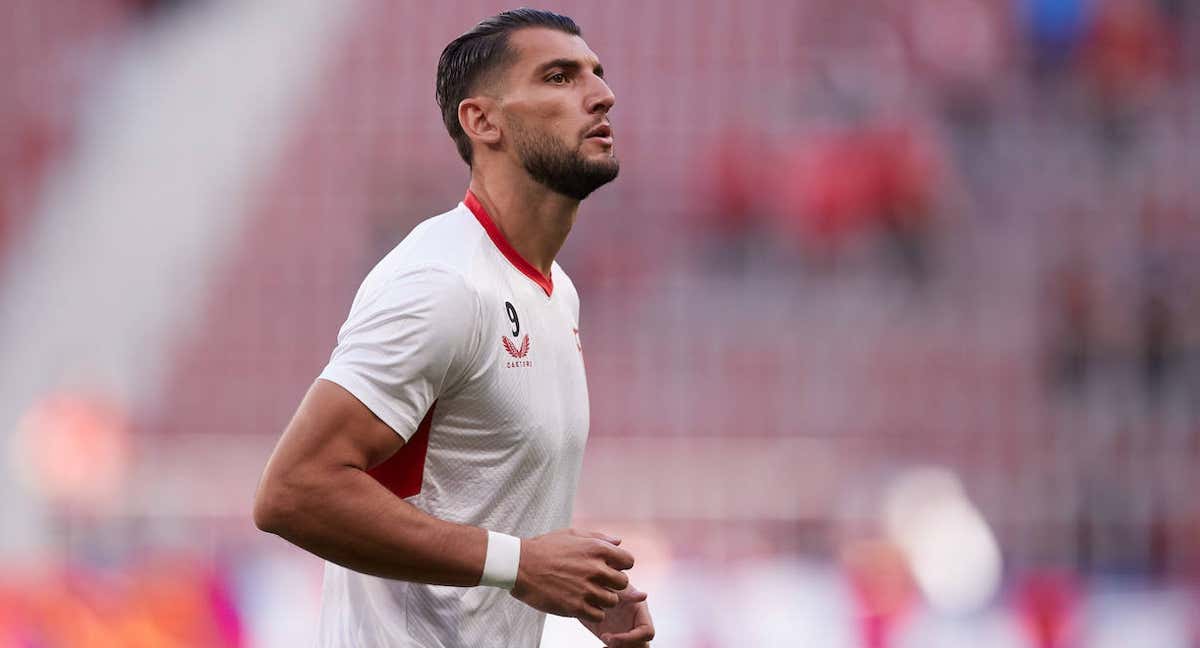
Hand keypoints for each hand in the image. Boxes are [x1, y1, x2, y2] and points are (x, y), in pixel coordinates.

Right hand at [510, 528, 634, 622]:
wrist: (519, 566)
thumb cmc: (545, 548)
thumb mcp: (572, 534)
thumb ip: (598, 538)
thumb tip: (619, 542)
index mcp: (597, 549)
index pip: (628, 561)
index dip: (620, 566)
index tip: (609, 569)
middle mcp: (595, 568)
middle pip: (623, 583)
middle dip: (612, 584)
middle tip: (597, 583)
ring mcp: (586, 589)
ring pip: (612, 601)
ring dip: (602, 599)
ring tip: (588, 595)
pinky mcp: (576, 607)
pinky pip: (599, 616)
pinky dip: (593, 612)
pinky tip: (581, 604)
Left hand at [582, 583, 654, 646]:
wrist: (587, 590)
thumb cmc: (604, 583)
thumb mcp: (615, 586)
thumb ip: (629, 592)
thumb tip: (644, 595)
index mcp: (640, 612)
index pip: (647, 632)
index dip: (632, 638)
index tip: (610, 637)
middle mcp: (635, 624)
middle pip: (643, 645)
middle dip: (626, 646)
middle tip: (606, 639)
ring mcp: (626, 633)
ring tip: (605, 641)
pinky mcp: (616, 638)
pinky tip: (603, 647)